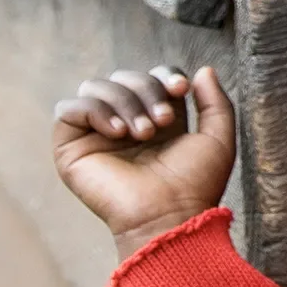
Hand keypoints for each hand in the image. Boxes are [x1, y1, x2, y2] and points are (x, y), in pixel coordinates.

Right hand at [52, 65, 235, 259]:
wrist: (169, 216)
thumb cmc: (195, 185)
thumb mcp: (217, 139)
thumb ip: (215, 103)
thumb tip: (203, 70)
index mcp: (156, 119)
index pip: (151, 76)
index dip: (164, 75)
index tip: (180, 90)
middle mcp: (125, 123)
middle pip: (124, 76)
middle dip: (146, 89)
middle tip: (162, 122)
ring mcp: (96, 134)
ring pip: (95, 86)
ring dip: (123, 101)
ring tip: (143, 133)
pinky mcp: (70, 148)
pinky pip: (68, 108)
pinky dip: (95, 111)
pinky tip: (118, 133)